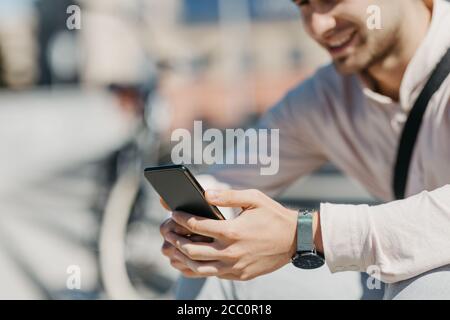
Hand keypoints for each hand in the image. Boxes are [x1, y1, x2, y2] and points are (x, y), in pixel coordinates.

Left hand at [160, 189, 298, 280]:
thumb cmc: (273, 215)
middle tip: (166, 230)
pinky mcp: (239, 275)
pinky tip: (188, 261)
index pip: (197, 226)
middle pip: (191, 250)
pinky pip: (211, 275)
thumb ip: (227, 195)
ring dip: (180, 258)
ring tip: (171, 247)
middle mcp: (231, 252)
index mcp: (233, 231)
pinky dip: (195, 269)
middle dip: (174, 239)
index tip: (172, 211)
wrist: (295, 239)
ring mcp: (234, 267)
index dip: (181, 218)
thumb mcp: (253, 198)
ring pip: (197, 268)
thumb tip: (204, 193)